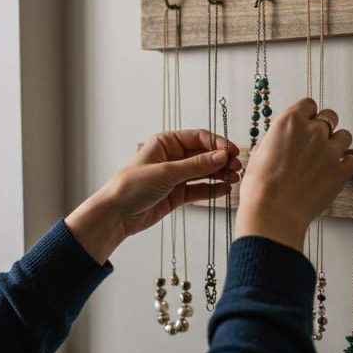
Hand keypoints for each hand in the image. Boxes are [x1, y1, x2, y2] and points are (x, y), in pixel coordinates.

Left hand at [66, 129, 241, 263]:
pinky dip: (213, 189)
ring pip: (205, 172)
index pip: (199, 137)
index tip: (232, 152)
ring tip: (234, 179)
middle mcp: (173, 157)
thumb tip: (222, 155)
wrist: (116, 214)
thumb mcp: (166, 172)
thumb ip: (196, 165)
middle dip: (222, 160)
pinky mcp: (178, 194)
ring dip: (220, 174)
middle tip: (237, 167)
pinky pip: (200, 189)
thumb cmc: (132, 186)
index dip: (217, 144)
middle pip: (205, 155)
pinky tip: (225, 189)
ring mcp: (176, 176)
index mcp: (166, 143)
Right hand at [236, 98, 352, 252]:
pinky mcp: (341, 171)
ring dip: (337, 144)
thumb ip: (277, 139)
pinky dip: (346, 164)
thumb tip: (284, 139)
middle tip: (316, 142)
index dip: (308, 114)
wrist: (272, 213)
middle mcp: (313, 131)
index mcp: (290, 122)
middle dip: (324, 127)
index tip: (306, 124)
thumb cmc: (260, 187)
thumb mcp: (260, 153)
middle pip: (330, 116)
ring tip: (325, 159)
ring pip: (345, 136)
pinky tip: (336, 171)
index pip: (309, 104)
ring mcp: (330, 151)